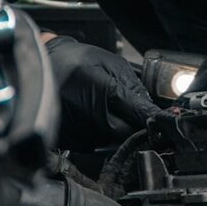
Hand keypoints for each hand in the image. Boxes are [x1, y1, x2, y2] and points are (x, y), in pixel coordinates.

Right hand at [45, 36, 159, 149]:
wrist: (42, 67)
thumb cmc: (75, 61)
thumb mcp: (109, 62)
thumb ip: (132, 84)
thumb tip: (150, 107)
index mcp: (104, 91)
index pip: (139, 114)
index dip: (154, 120)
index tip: (165, 124)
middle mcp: (92, 115)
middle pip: (129, 134)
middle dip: (138, 128)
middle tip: (138, 118)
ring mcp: (81, 130)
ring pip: (114, 141)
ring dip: (118, 131)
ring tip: (106, 111)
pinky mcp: (72, 140)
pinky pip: (97, 145)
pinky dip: (101, 134)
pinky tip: (93, 117)